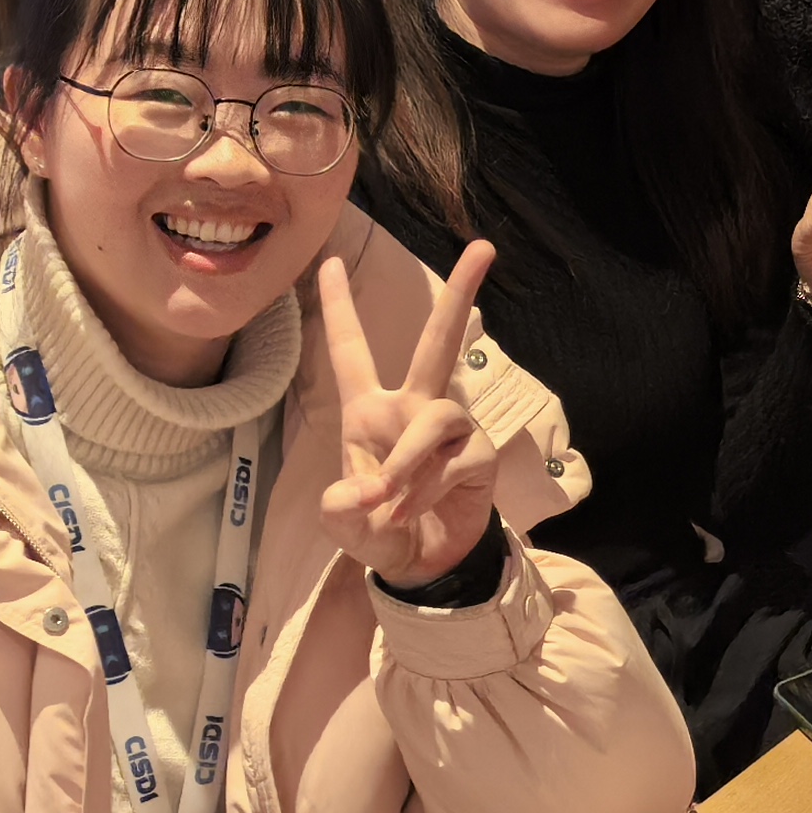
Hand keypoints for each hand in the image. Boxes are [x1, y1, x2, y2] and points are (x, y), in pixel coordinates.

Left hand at [314, 242, 502, 586]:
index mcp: (369, 410)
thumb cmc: (377, 529)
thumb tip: (368, 489)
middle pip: (436, 342)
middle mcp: (412, 408)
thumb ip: (341, 506)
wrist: (423, 565)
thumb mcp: (343, 522)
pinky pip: (453, 460)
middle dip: (460, 294)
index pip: (352, 351)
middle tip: (483, 247)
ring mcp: (450, 428)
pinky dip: (427, 490)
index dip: (337, 307)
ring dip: (408, 462)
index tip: (328, 261)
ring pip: (435, 416)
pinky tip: (415, 509)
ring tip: (392, 501)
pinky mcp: (479, 453)